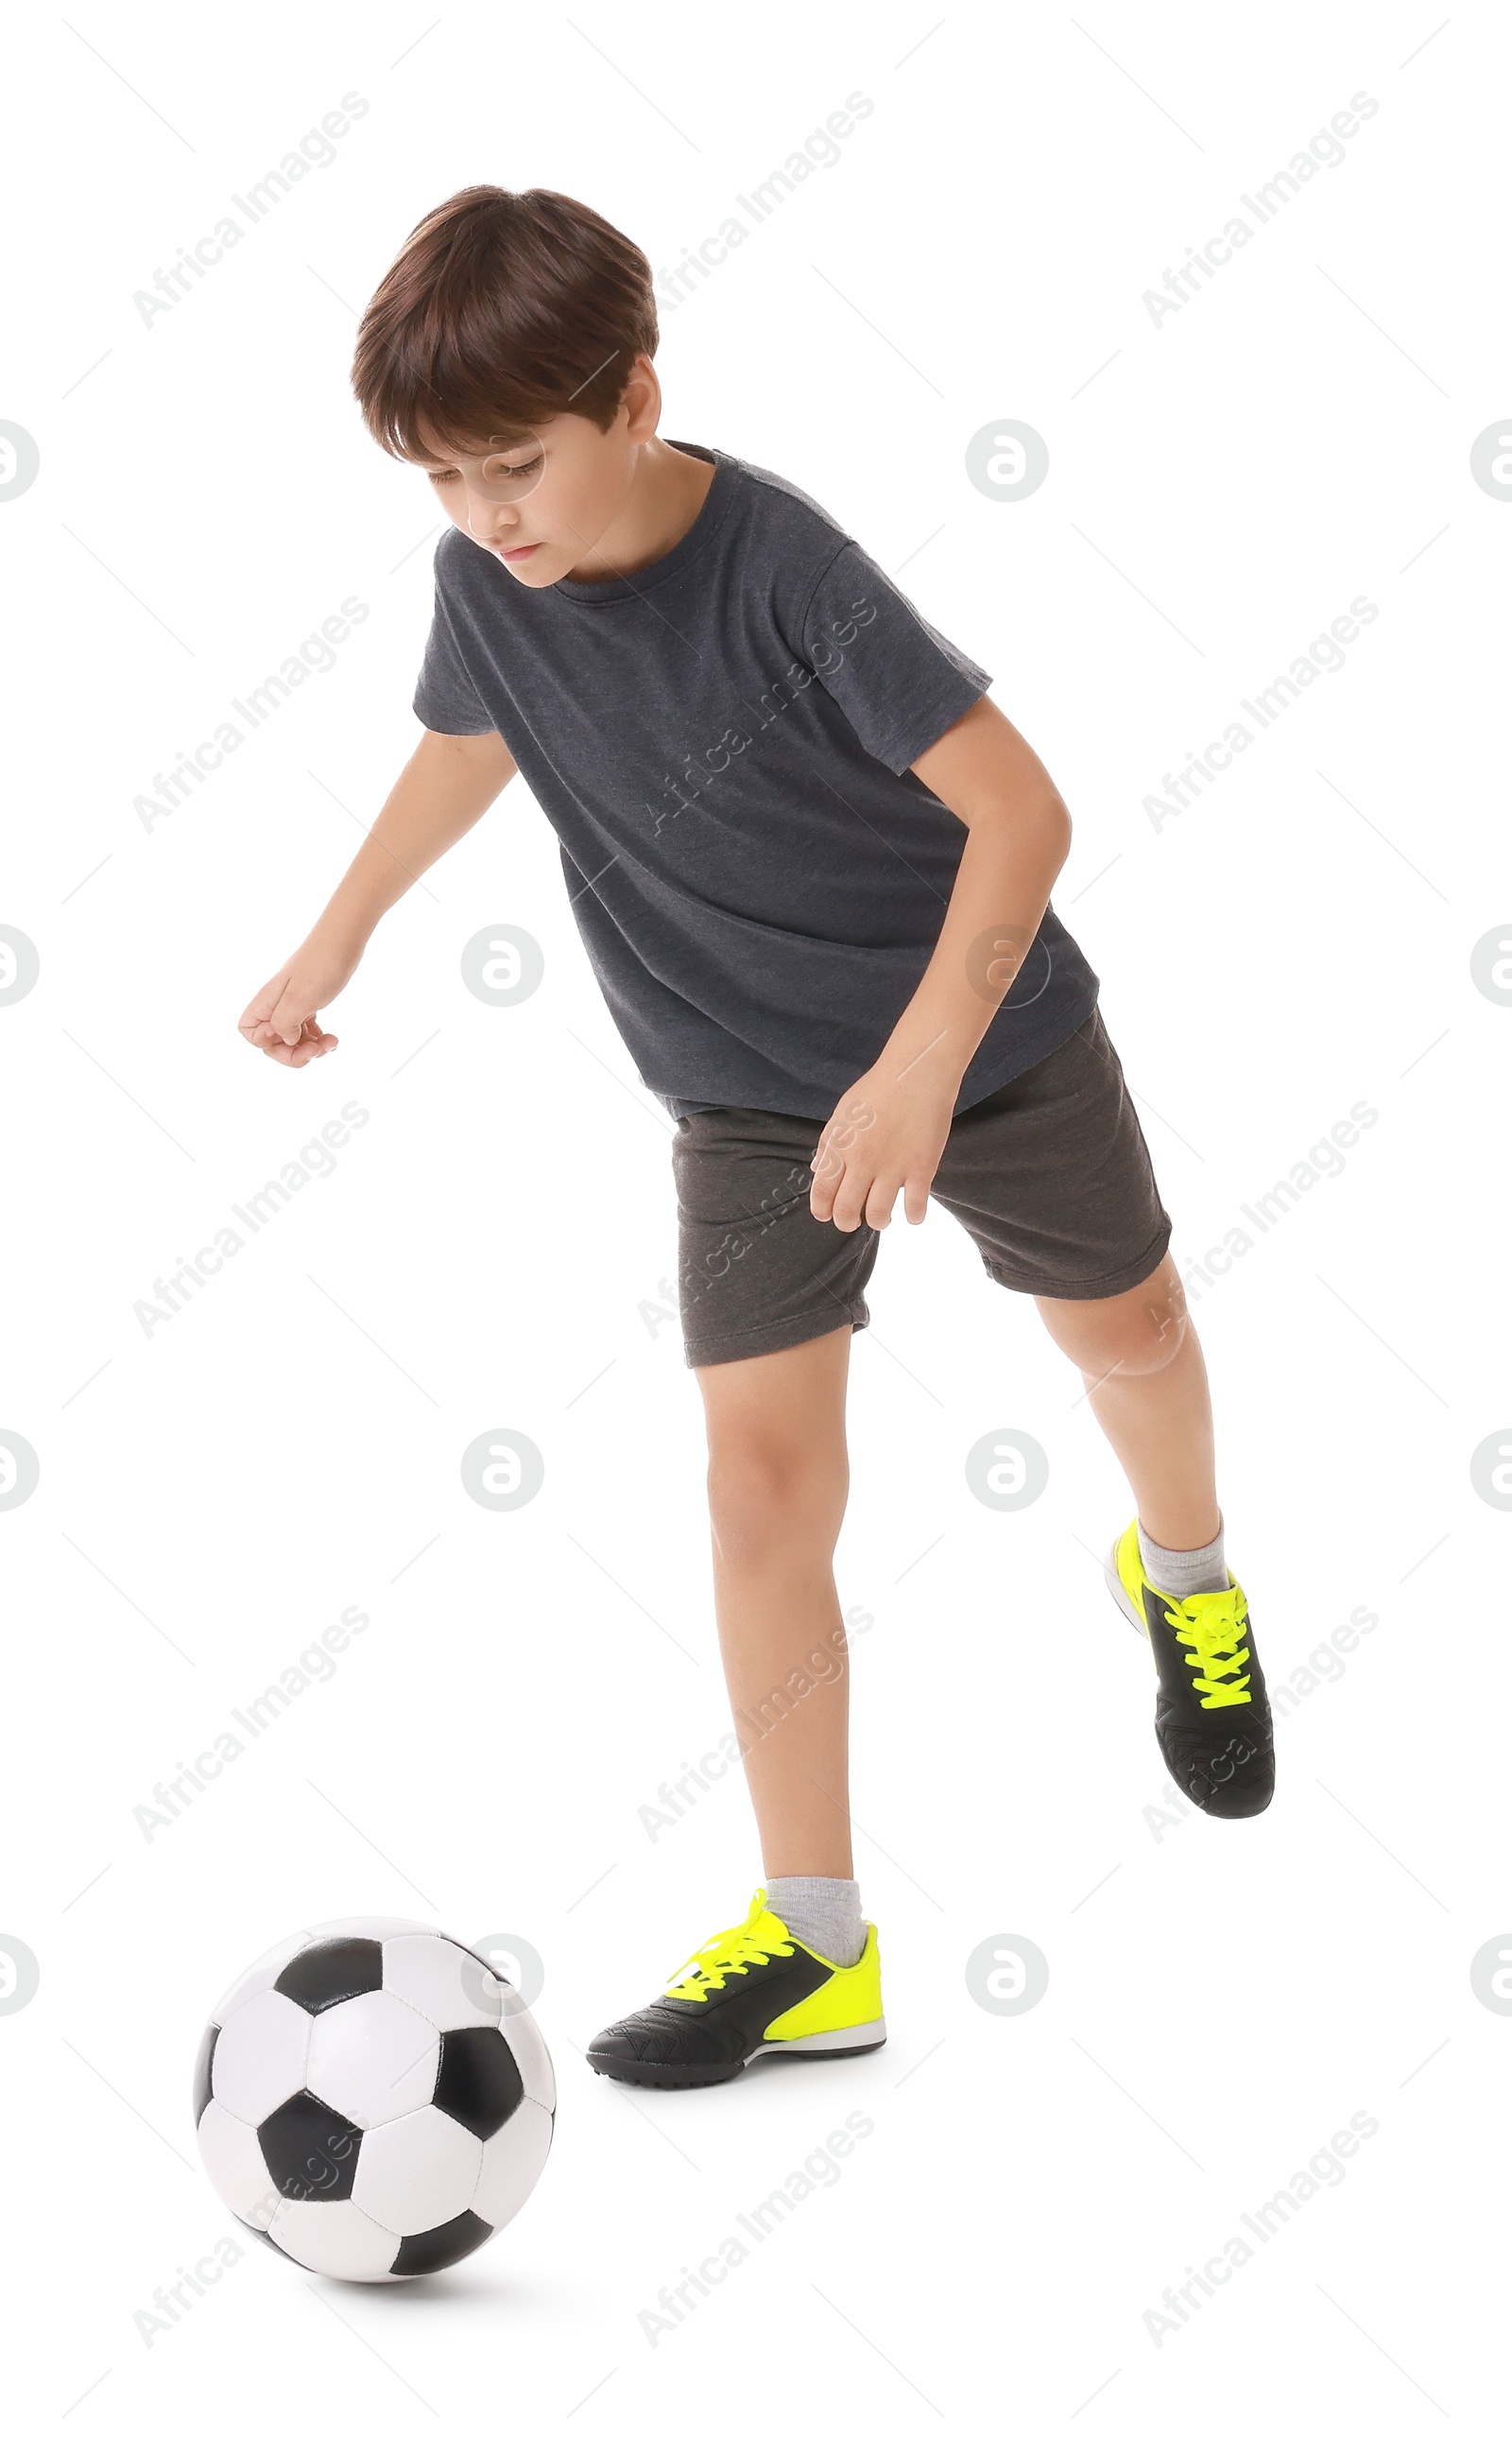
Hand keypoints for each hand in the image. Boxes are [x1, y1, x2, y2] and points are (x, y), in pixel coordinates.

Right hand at [238, 927, 361, 1067]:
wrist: (344, 942)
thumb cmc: (321, 967)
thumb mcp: (299, 999)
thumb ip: (284, 1023)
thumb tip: (287, 1040)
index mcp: (267, 1002)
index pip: (250, 1032)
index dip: (267, 1044)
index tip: (290, 1036)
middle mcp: (276, 1004)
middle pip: (273, 1042)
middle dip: (294, 1053)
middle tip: (316, 1051)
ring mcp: (293, 1004)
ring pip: (293, 1038)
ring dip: (310, 1048)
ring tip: (331, 1042)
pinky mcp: (309, 1002)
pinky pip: (306, 1030)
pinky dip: (318, 1039)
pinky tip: (332, 1037)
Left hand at [809, 1060, 957, 1230]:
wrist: (917, 1074)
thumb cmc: (878, 1090)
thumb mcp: (843, 1113)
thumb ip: (828, 1144)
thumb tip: (818, 1171)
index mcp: (841, 1147)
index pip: (823, 1191)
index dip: (822, 1209)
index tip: (826, 1215)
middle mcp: (863, 1161)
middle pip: (846, 1210)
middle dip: (845, 1223)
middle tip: (851, 1222)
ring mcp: (893, 1167)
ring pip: (878, 1215)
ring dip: (878, 1222)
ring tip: (882, 1218)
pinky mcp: (921, 1168)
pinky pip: (915, 1207)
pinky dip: (913, 1217)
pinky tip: (912, 1213)